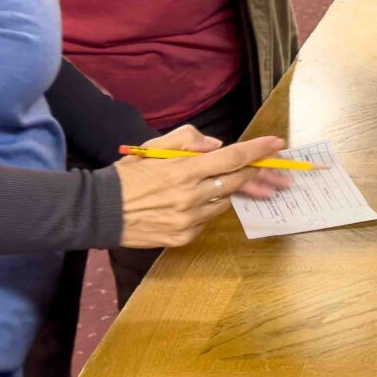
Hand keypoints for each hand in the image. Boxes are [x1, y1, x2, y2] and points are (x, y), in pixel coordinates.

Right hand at [115, 134, 291, 249]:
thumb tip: (217, 146)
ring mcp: (188, 220)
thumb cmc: (129, 175)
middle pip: (236, 181)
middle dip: (259, 174)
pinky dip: (207, 208)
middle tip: (276, 171)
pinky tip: (193, 203)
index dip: (257, 150)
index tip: (276, 144)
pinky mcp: (183, 237)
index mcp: (183, 170)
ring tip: (216, 183)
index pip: (231, 158)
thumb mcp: (153, 147)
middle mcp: (189, 196)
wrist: (100, 212)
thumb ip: (187, 140)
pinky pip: (207, 219)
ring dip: (226, 190)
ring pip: (223, 201)